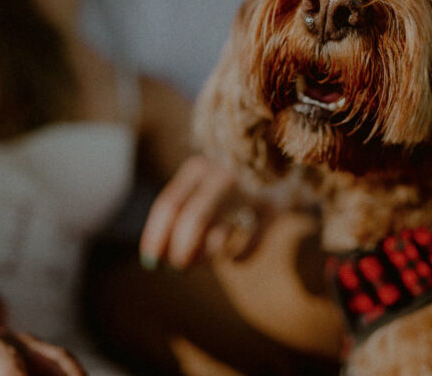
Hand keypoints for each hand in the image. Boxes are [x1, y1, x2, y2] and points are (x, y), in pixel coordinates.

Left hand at [139, 155, 269, 268]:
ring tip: (208, 258)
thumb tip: (153, 259)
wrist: (281, 164)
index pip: (169, 205)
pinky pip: (251, 245)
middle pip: (193, 220)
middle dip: (181, 252)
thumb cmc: (230, 185)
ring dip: (208, 257)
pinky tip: (235, 258)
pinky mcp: (274, 208)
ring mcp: (252, 190)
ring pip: (220, 236)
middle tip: (179, 267)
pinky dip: (239, 258)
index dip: (156, 236)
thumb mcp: (201, 187)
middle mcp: (225, 174)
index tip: (150, 261)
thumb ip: (178, 217)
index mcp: (199, 167)